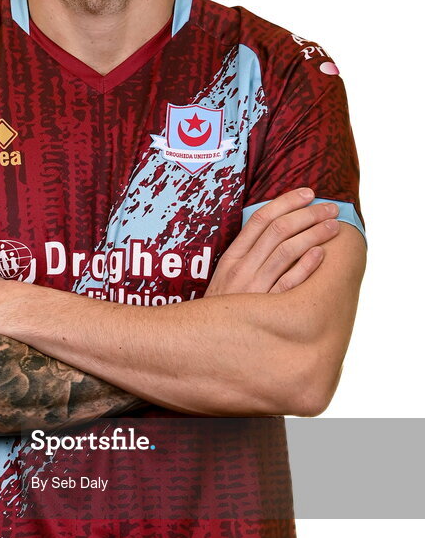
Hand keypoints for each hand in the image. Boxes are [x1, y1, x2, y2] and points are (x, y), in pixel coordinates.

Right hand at [204, 188, 340, 296]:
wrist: (205, 343)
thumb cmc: (225, 308)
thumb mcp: (227, 277)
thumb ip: (248, 255)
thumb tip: (277, 230)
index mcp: (233, 257)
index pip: (261, 218)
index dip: (287, 202)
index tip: (308, 193)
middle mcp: (243, 269)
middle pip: (279, 230)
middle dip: (308, 215)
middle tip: (330, 208)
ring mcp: (254, 289)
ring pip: (287, 251)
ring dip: (314, 234)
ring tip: (333, 227)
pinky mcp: (265, 309)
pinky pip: (289, 283)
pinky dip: (306, 265)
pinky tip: (321, 254)